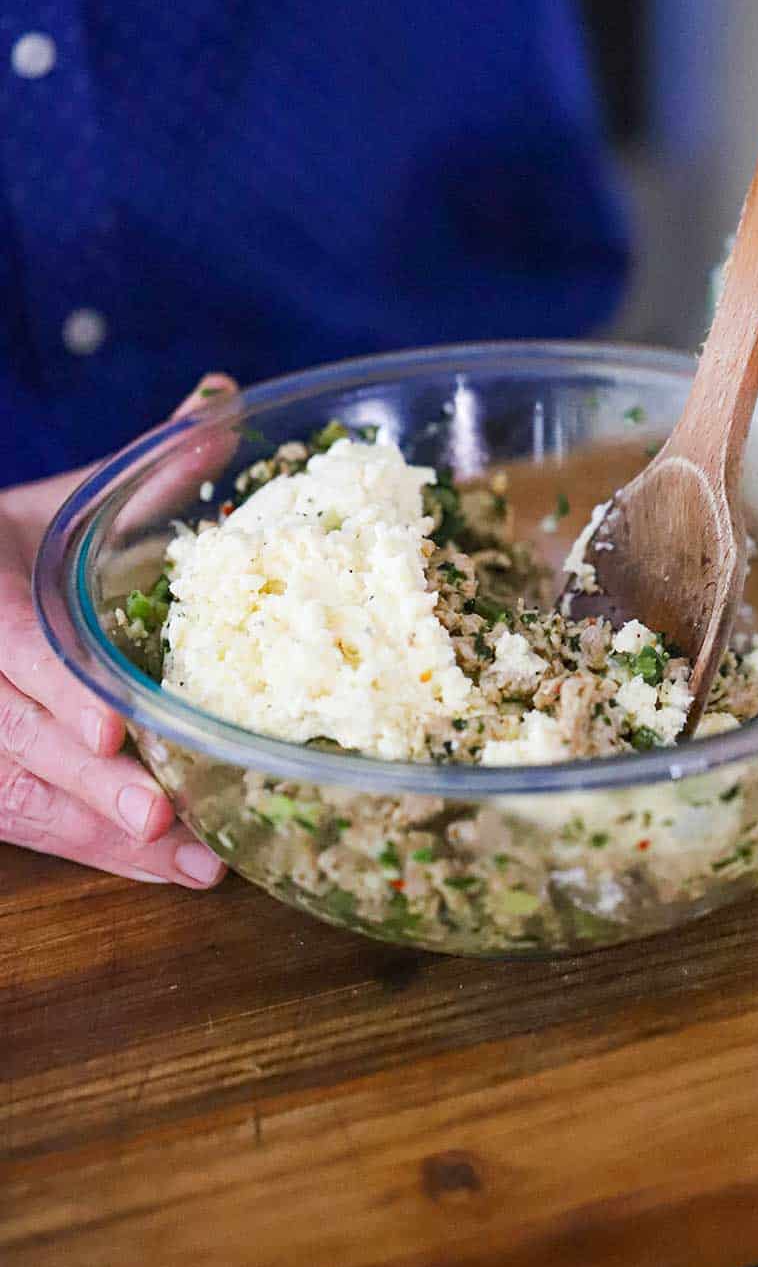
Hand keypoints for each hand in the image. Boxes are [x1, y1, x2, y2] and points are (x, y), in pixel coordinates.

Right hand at [0, 377, 235, 885]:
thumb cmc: (3, 547)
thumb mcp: (60, 503)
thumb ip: (140, 469)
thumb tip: (225, 398)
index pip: (6, 639)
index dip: (52, 689)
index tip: (107, 731)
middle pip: (9, 735)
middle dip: (84, 786)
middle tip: (162, 820)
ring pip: (12, 793)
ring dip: (98, 836)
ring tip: (188, 864)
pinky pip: (19, 822)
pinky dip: (90, 849)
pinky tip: (163, 868)